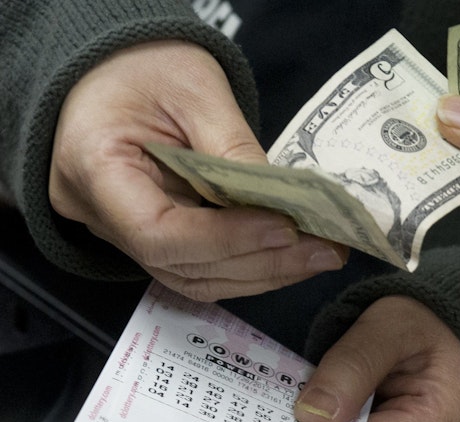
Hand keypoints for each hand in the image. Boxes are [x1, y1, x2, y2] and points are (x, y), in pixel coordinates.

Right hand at [49, 40, 347, 301]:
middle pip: (183, 264)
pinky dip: (249, 264)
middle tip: (325, 250)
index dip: (227, 239)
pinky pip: (201, 266)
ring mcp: (123, 232)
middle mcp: (101, 215)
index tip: (285, 228)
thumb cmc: (147, 65)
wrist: (120, 68)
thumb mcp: (195, 90)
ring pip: (195, 277)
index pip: (159, 233)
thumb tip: (285, 205)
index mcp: (93, 166)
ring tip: (319, 254)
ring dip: (263, 272)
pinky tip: (292, 253)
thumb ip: (234, 150)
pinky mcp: (154, 237)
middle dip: (260, 261)